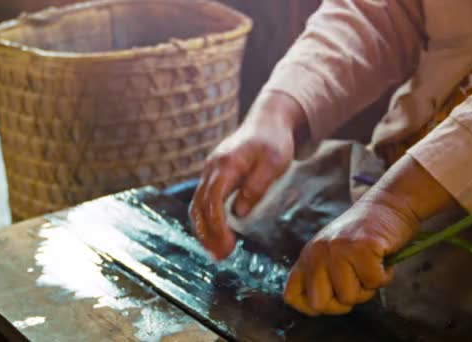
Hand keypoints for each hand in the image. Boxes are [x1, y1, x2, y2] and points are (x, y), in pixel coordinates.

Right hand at [189, 91, 308, 259]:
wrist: (268, 121)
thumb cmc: (274, 141)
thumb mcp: (274, 163)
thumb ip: (256, 187)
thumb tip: (239, 213)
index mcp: (225, 165)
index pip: (213, 200)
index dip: (217, 226)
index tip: (227, 246)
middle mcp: (212, 168)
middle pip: (199, 206)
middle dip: (207, 234)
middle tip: (220, 257)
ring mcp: (210, 171)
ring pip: (197, 205)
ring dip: (203, 230)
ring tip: (216, 252)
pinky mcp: (213, 176)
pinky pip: (202, 201)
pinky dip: (205, 220)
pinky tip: (215, 236)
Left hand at [284, 155, 454, 314]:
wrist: (389, 203)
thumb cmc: (365, 236)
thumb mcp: (333, 253)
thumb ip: (323, 274)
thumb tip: (320, 307)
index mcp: (307, 256)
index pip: (292, 296)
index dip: (312, 307)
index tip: (334, 298)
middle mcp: (317, 252)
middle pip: (319, 304)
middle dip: (343, 302)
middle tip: (357, 283)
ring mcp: (338, 249)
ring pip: (349, 297)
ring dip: (367, 288)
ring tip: (371, 265)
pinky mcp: (361, 247)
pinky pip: (373, 282)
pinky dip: (384, 276)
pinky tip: (383, 259)